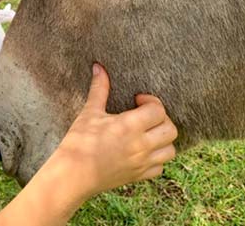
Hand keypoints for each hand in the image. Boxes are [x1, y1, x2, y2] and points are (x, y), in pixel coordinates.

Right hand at [52, 64, 176, 199]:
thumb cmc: (79, 141)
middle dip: (161, 118)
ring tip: (147, 132)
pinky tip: (142, 150)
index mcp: (130, 126)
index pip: (158, 110)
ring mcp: (142, 163)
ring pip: (170, 150)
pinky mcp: (138, 176)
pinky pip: (160, 167)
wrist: (74, 175)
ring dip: (162, 138)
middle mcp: (141, 145)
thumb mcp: (90, 112)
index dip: (150, 101)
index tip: (137, 100)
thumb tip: (99, 67)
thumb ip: (99, 88)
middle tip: (145, 114)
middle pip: (170, 129)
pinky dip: (157, 157)